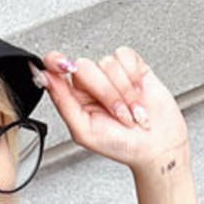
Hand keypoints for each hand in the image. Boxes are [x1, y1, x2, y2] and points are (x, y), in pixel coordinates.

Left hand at [33, 48, 188, 171]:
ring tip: (131, 111)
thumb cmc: (121, 146)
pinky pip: (125, 56)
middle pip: (85, 67)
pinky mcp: (133, 67)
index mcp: (74, 98)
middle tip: (118, 114)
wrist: (158, 147)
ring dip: (124, 92)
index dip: (56, 62)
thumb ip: (62, 103)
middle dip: (106, 93)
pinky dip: (134, 78)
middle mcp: (91, 84)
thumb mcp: (84, 131)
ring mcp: (112, 74)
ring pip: (108, 63)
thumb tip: (45, 78)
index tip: (60, 65)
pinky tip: (139, 95)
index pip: (56, 69)